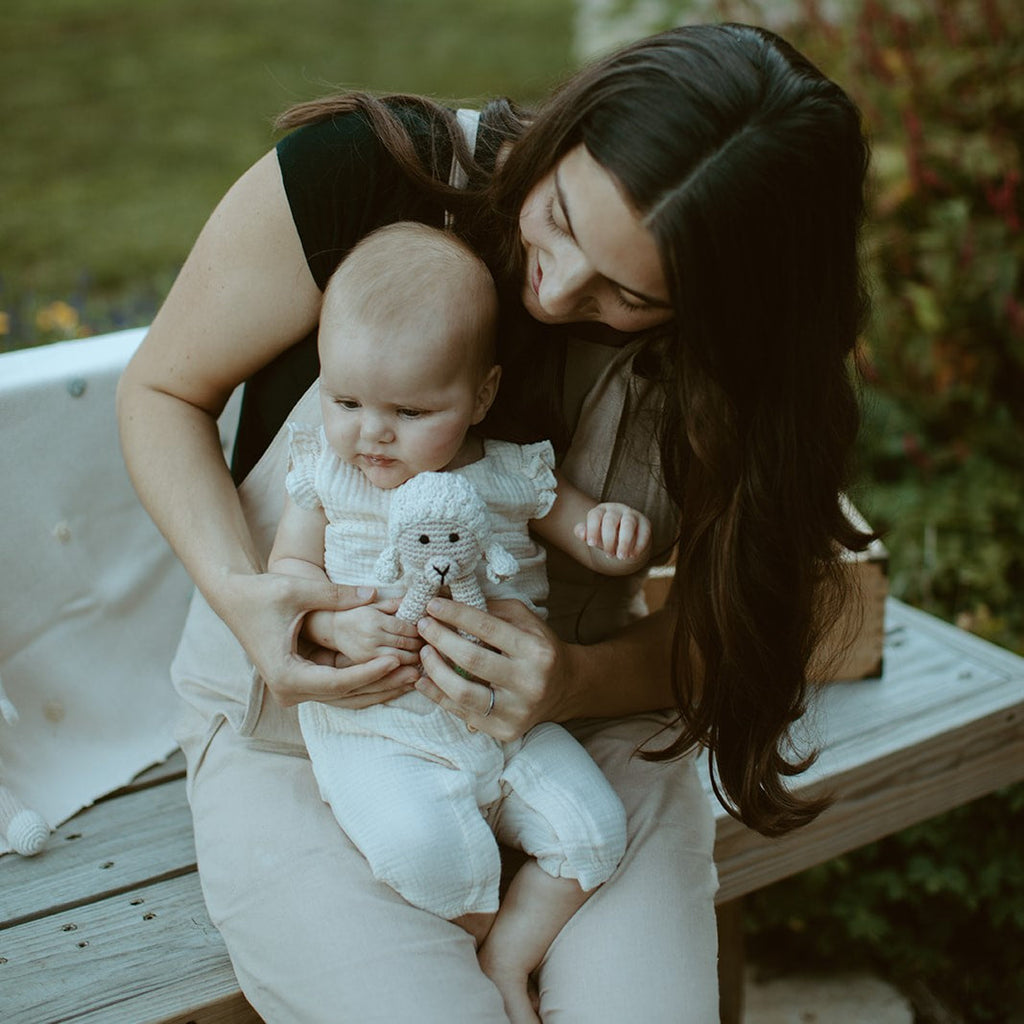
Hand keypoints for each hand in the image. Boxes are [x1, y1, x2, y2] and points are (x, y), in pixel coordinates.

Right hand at [214, 572, 419, 707]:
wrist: (233, 599)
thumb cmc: (262, 594)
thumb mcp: (299, 591)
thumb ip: (337, 595)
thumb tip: (374, 594)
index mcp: (286, 675)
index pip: (338, 682)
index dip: (369, 672)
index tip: (395, 660)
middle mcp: (289, 691)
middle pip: (345, 694)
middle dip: (381, 683)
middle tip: (414, 673)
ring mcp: (294, 691)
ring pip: (344, 696)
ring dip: (376, 687)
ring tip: (410, 676)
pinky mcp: (300, 684)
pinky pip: (338, 689)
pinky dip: (363, 681)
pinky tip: (390, 672)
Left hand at [413, 598, 574, 740]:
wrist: (565, 688)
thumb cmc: (539, 648)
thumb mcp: (525, 621)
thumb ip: (492, 610)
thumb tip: (451, 599)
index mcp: (536, 650)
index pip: (487, 628)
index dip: (456, 614)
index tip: (433, 605)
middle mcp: (529, 682)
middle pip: (472, 659)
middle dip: (440, 639)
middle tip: (423, 626)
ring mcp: (517, 710)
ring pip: (463, 692)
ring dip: (434, 670)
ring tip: (423, 652)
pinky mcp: (505, 730)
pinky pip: (462, 713)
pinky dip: (437, 696)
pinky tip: (423, 680)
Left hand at [573, 502, 651, 561]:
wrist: (626, 539)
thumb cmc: (605, 536)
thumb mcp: (594, 535)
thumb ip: (585, 534)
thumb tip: (580, 533)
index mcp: (601, 510)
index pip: (595, 516)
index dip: (592, 529)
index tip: (591, 544)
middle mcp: (616, 510)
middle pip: (610, 520)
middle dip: (608, 539)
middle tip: (609, 555)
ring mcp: (632, 515)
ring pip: (628, 524)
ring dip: (624, 542)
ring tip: (621, 557)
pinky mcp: (645, 523)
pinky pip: (643, 532)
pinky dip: (638, 545)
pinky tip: (633, 555)